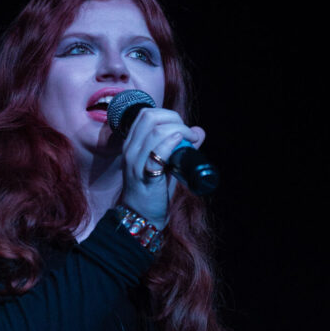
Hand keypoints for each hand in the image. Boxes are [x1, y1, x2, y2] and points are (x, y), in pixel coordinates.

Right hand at [120, 106, 205, 227]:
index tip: (183, 129)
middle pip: (150, 116)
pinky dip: (172, 143)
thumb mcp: (166, 164)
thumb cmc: (154, 190)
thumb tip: (199, 131)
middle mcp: (130, 149)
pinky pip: (157, 152)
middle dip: (174, 119)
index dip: (169, 116)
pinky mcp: (145, 175)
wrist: (142, 216)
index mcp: (132, 143)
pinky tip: (181, 145)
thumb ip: (181, 146)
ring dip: (179, 130)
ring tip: (191, 141)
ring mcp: (135, 162)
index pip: (146, 114)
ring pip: (155, 131)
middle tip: (188, 135)